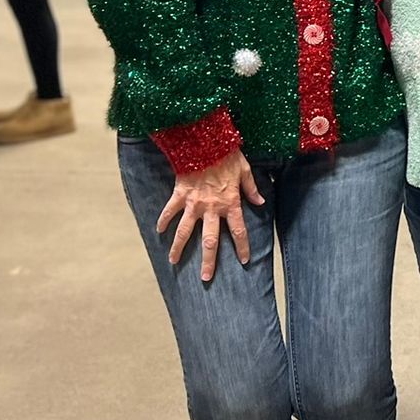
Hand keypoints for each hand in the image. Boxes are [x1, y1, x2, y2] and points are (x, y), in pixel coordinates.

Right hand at [157, 147, 266, 281]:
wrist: (205, 141)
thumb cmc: (227, 155)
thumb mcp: (245, 170)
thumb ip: (251, 189)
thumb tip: (260, 202)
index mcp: (230, 203)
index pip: (238, 231)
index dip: (242, 247)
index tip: (244, 261)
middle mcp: (212, 208)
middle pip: (210, 241)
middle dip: (208, 261)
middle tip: (206, 277)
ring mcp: (193, 203)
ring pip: (185, 231)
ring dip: (178, 248)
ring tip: (173, 262)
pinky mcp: (179, 195)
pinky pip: (169, 211)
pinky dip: (163, 220)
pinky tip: (159, 232)